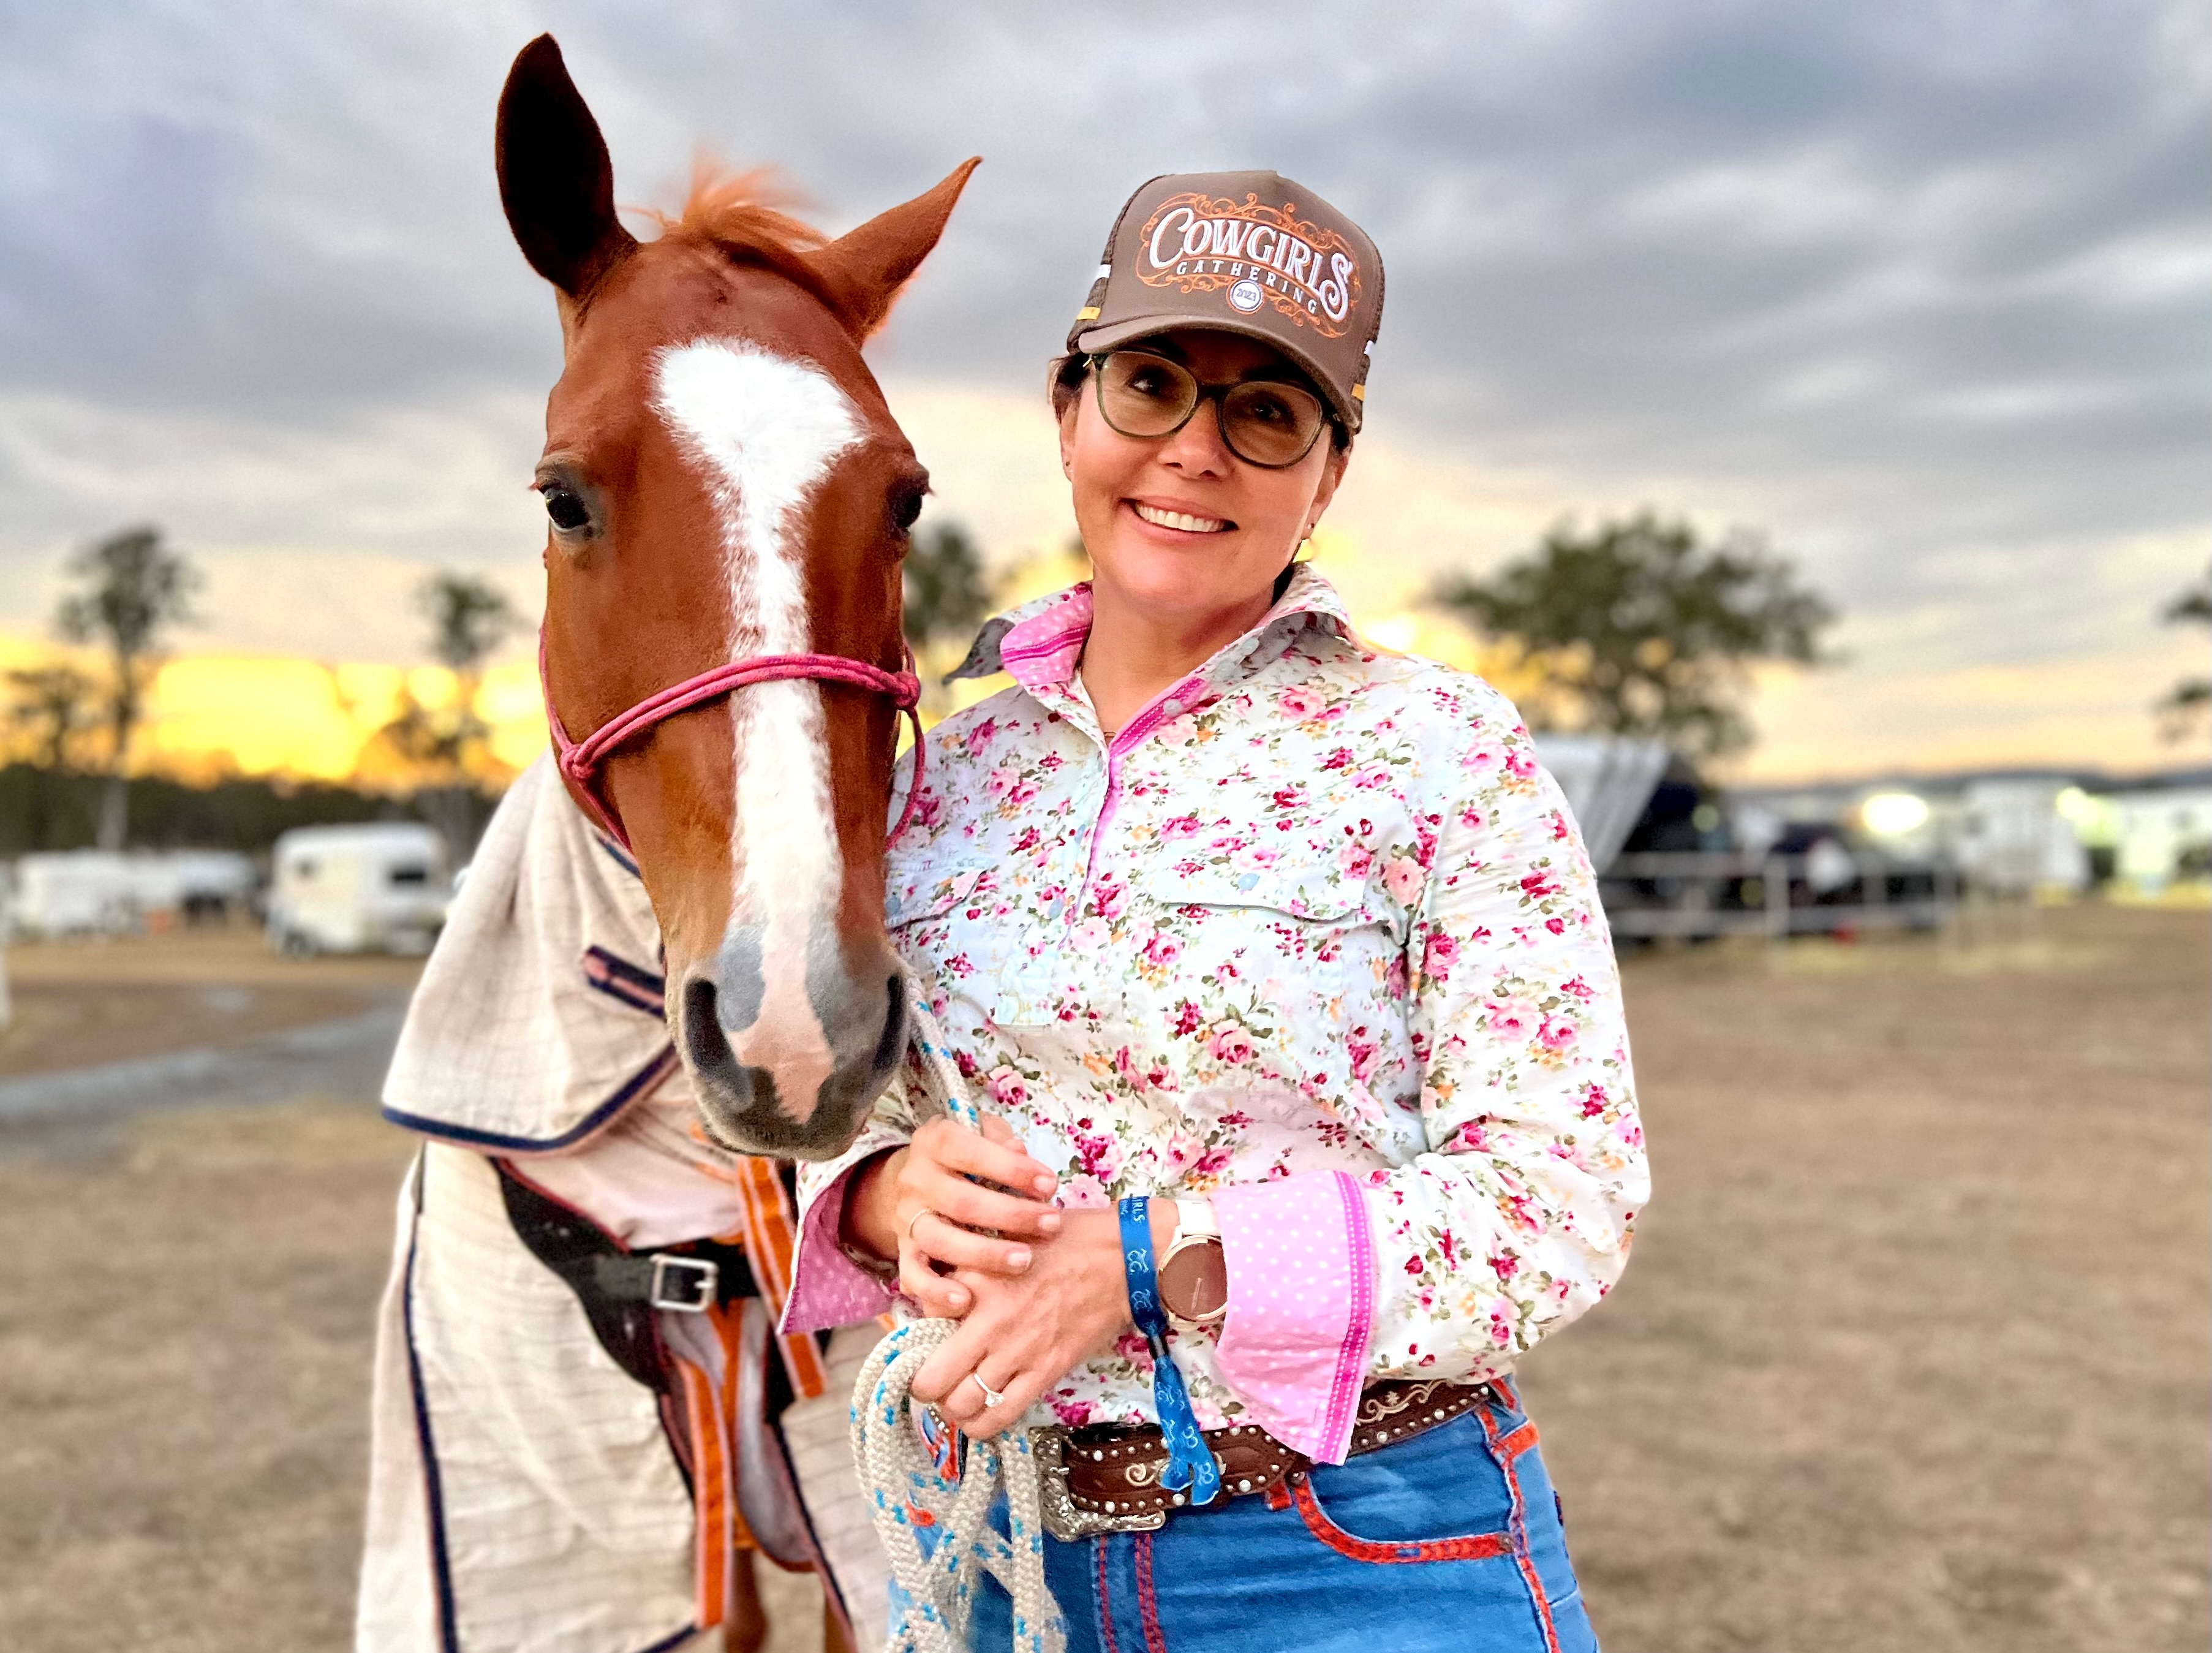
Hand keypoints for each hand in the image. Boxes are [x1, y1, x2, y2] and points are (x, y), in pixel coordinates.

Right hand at [841, 1115, 1060, 1317]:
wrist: (918, 1181)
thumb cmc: (967, 1157)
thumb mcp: (982, 1135)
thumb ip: (1000, 1140)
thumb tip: (1018, 1151)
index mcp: (935, 1142)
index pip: (969, 1152)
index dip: (1012, 1169)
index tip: (1050, 1185)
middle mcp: (915, 1180)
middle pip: (960, 1202)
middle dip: (1011, 1215)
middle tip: (1051, 1225)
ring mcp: (907, 1218)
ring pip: (940, 1240)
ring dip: (984, 1254)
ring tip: (1024, 1261)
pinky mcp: (904, 1251)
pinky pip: (913, 1275)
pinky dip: (936, 1290)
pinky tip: (966, 1300)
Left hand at [908, 1208, 1137, 1437]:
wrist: (1123, 1259)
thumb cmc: (1068, 1240)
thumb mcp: (1009, 1237)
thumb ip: (974, 1264)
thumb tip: (947, 1290)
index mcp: (976, 1280)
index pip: (923, 1316)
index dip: (921, 1326)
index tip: (929, 1332)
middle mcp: (989, 1321)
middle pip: (932, 1379)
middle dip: (925, 1385)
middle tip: (931, 1379)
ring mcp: (1018, 1352)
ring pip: (962, 1405)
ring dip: (952, 1408)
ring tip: (955, 1398)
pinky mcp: (1045, 1372)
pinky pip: (1001, 1415)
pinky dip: (982, 1424)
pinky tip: (980, 1415)